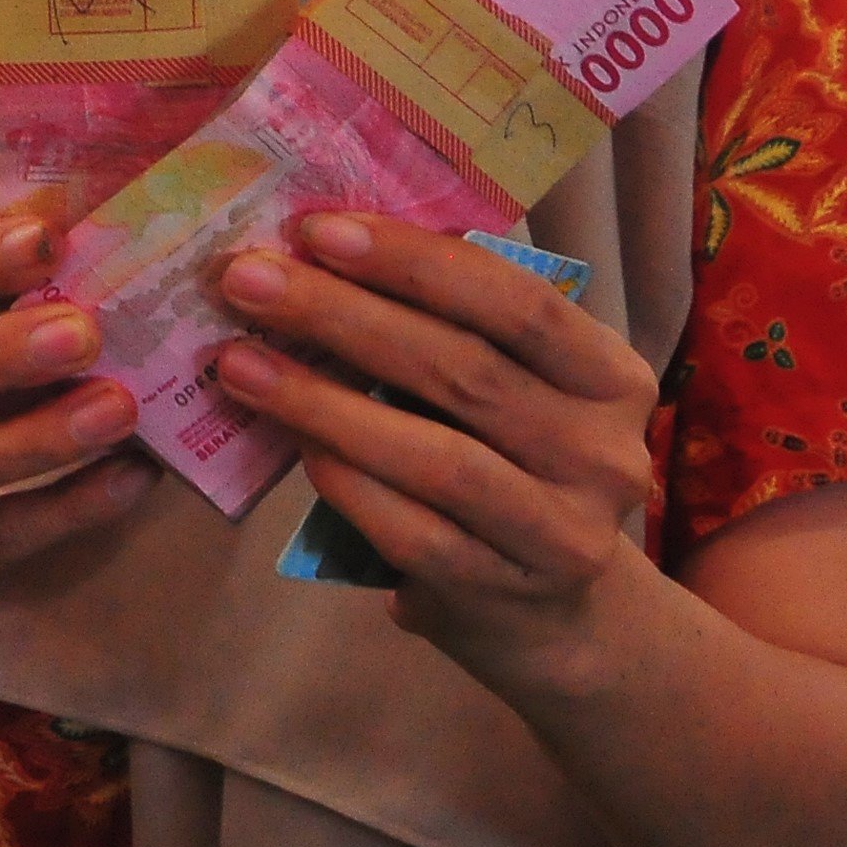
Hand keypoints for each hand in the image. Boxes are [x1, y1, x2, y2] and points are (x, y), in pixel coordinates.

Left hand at [212, 213, 658, 683]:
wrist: (553, 616)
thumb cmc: (505, 468)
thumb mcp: (509, 392)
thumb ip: (447, 331)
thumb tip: (311, 254)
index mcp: (608, 376)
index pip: (517, 302)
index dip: (415, 262)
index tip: (316, 230)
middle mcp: (604, 451)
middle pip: (462, 369)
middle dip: (342, 316)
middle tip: (245, 281)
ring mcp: (564, 530)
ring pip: (436, 456)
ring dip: (323, 402)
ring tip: (238, 363)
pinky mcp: (507, 590)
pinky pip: (412, 530)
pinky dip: (346, 483)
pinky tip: (291, 446)